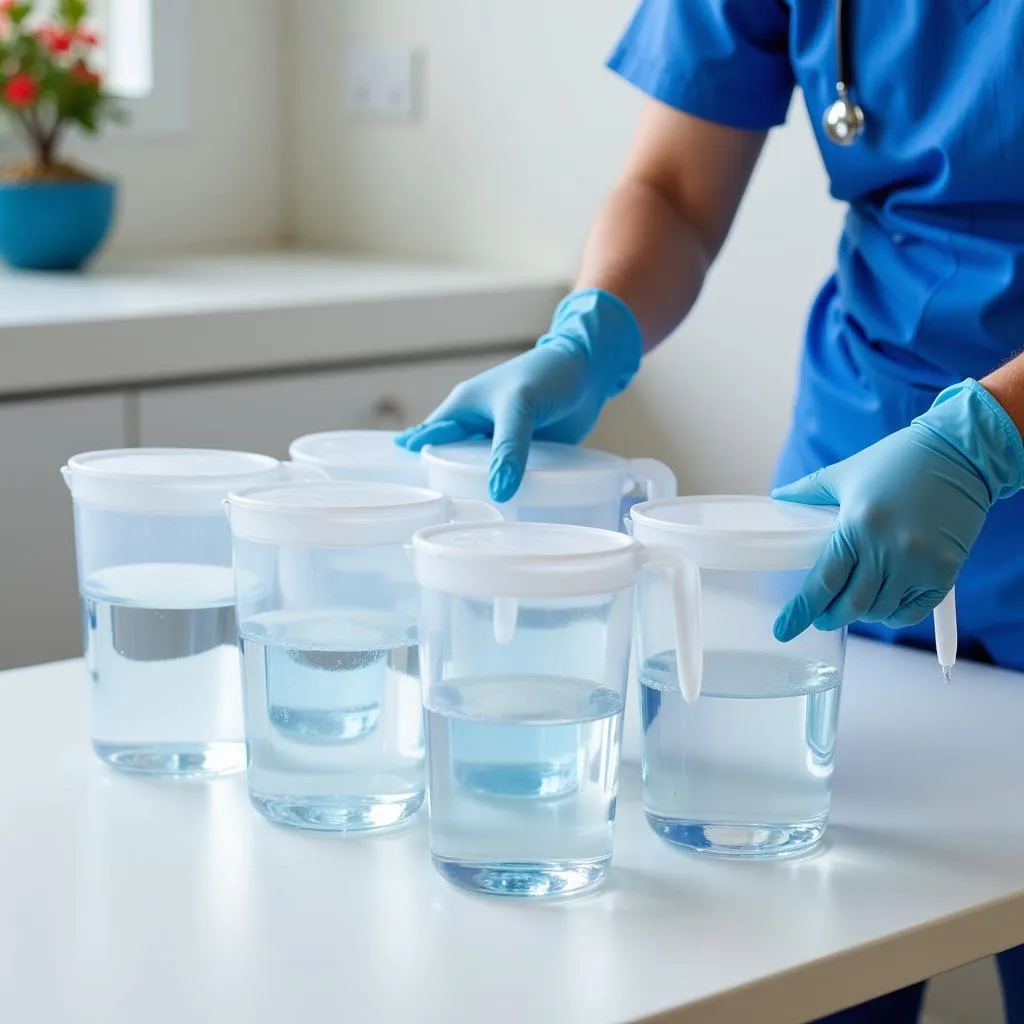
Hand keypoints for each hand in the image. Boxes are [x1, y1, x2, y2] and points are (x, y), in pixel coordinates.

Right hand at [396, 289, 642, 501]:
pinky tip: (505, 516)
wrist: (590, 370)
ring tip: (468, 529)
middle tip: (437, 524)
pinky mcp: (526, 456)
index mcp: (462, 409)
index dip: (413, 463)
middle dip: (445, 487)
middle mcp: (476, 428)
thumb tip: (499, 491)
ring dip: (478, 493)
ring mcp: (500, 444)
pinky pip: (510, 479)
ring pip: (480, 474)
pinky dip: (507, 493)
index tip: (398, 495)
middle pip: (451, 463)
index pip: (428, 439)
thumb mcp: (520, 407)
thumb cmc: (547, 375)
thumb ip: (509, 447)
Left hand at [772, 379, 1023, 640]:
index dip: (801, 611)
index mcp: (857, 525)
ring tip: (852, 604)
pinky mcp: (944, 572)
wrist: (961, 454)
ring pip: (879, 611)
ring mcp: (919, 564)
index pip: (823, 582)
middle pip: (850, 605)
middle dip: (829, 617)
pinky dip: (893, 615)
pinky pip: (912, 611)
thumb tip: (778, 499)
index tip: (783, 630)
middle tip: (820, 617)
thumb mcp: (845, 473)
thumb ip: (808, 491)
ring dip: (861, 615)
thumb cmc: (899, 460)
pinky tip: (884, 606)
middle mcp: (888, 549)